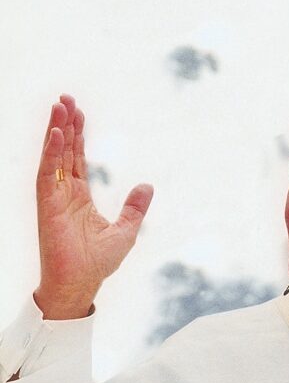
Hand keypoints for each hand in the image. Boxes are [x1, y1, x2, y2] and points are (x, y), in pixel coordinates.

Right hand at [34, 95, 153, 319]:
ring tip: (60, 106)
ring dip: (56, 131)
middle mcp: (64, 193)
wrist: (82, 284)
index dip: (77, 135)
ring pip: (53, 156)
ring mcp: (54, 198)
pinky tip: (56, 134)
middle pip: (64, 151)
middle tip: (66, 98)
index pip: (76, 158)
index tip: (77, 112)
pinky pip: (47, 174)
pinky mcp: (47, 206)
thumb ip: (135, 207)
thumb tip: (148, 185)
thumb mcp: (126, 230)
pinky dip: (51, 153)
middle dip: (65, 124)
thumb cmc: (98, 262)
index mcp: (79, 196)